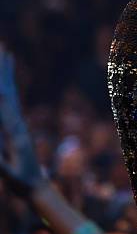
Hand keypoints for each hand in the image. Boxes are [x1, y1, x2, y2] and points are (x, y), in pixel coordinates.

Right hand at [0, 46, 46, 196]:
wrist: (37, 187)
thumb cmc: (21, 183)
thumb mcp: (8, 175)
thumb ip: (0, 161)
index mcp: (14, 129)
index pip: (2, 101)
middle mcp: (18, 121)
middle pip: (8, 89)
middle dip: (3, 68)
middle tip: (1, 46)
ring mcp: (19, 122)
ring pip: (11, 91)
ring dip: (7, 72)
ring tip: (5, 52)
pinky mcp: (17, 126)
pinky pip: (11, 101)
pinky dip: (8, 86)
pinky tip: (7, 80)